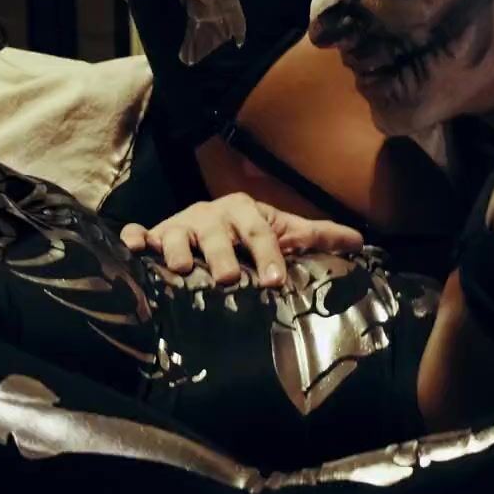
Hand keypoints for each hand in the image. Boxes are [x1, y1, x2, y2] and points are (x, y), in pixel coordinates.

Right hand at [119, 193, 362, 287]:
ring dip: (175, 248)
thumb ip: (317, 237)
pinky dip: (134, 238)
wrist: (212, 224)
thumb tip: (360, 241)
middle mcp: (210, 215)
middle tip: (228, 278)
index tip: (276, 281)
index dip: (269, 255)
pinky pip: (139, 233)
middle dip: (221, 254)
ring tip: (179, 268)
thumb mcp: (283, 230)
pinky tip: (133, 249)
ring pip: (175, 233)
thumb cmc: (250, 233)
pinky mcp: (154, 236)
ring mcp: (180, 225)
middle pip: (217, 234)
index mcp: (244, 211)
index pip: (261, 232)